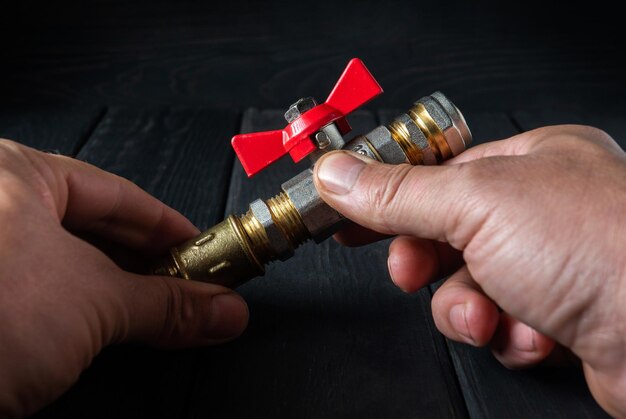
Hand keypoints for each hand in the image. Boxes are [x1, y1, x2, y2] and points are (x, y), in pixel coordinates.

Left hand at [0, 140, 247, 417]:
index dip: (169, 227)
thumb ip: (165, 304)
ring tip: (152, 315)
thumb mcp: (92, 303)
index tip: (200, 252)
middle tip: (188, 289)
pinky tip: (99, 331)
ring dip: (113, 292)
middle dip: (145, 264)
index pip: (117, 195)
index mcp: (13, 173)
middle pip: (91, 228)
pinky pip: (37, 293)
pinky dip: (76, 312)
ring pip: (62, 263)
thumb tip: (218, 309)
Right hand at [313, 125, 625, 416]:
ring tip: (494, 314)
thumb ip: (400, 192)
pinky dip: (507, 336)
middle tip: (415, 270)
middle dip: (429, 264)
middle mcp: (544, 213)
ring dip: (469, 308)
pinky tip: (537, 334)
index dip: (387, 193)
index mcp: (532, 163)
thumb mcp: (478, 203)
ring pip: (466, 289)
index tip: (345, 211)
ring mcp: (552, 268)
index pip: (436, 173)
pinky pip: (499, 327)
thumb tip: (339, 176)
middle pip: (446, 236)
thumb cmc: (605, 249)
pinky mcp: (558, 319)